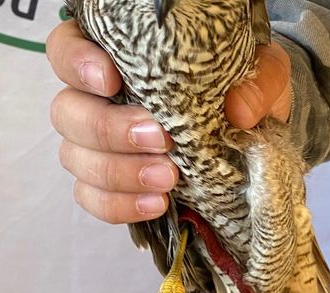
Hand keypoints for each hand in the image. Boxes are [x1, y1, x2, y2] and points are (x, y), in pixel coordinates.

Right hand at [46, 20, 291, 223]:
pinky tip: (156, 205)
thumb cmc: (242, 89)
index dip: (77, 63)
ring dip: (118, 173)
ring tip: (167, 181)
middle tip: (160, 141)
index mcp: (117, 58)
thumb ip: (258, 81)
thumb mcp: (262, 74)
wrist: (249, 133)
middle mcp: (97, 99)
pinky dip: (120, 206)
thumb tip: (240, 108)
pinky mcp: (111, 184)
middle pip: (67, 111)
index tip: (111, 81)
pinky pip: (92, 199)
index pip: (67, 49)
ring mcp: (99, 145)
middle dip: (108, 130)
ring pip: (75, 158)